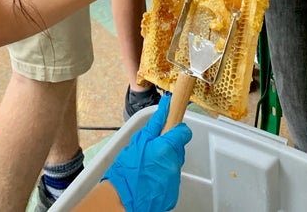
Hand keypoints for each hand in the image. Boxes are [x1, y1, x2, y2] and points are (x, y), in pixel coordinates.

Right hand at [101, 94, 191, 211]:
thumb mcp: (138, 142)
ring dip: (165, 163)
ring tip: (149, 168)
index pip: (184, 132)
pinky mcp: (173, 194)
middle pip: (178, 149)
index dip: (177, 130)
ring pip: (174, 164)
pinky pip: (172, 180)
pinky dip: (164, 178)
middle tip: (152, 152)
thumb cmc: (127, 171)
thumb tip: (166, 105)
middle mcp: (174, 164)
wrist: (122, 201)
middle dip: (168, 147)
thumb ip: (155, 123)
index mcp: (166, 148)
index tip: (170, 131)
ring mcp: (175, 180)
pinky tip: (151, 180)